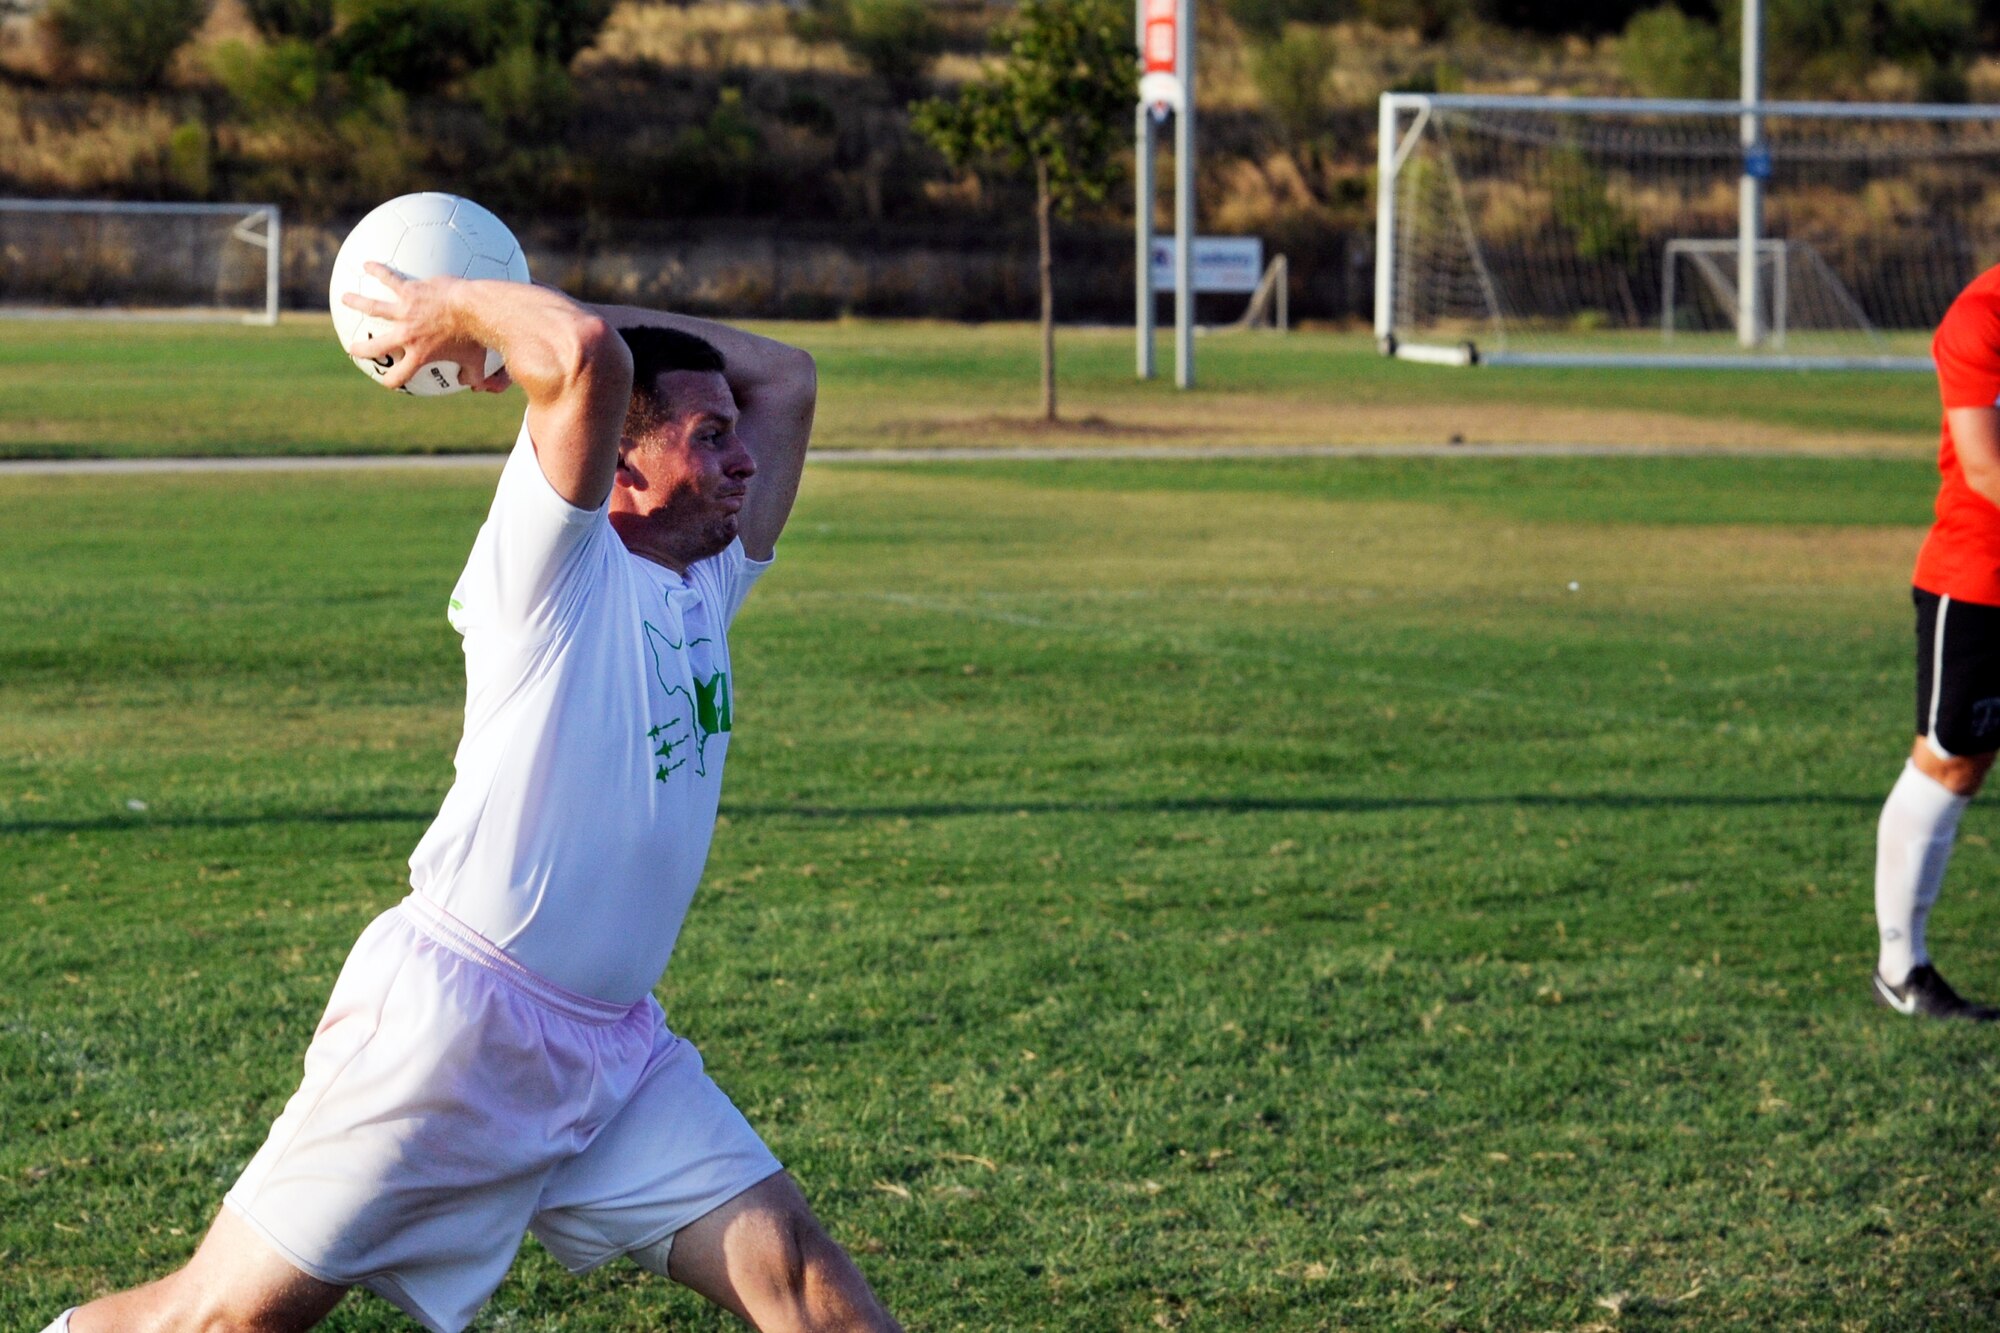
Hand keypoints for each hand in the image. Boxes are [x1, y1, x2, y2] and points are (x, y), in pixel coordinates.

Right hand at [341, 262, 498, 392]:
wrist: (474, 309)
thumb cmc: (476, 337)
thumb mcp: (476, 362)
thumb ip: (472, 376)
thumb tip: (473, 385)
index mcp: (419, 355)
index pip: (399, 375)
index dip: (391, 381)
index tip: (387, 380)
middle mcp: (406, 335)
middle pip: (377, 345)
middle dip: (362, 349)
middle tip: (352, 348)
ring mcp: (405, 312)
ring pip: (373, 308)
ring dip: (357, 303)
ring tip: (345, 298)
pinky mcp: (410, 291)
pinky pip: (389, 279)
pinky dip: (377, 271)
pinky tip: (367, 265)